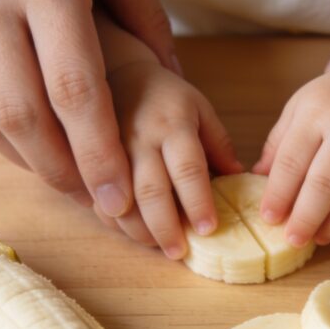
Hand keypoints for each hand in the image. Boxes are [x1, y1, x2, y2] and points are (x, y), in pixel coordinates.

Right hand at [0, 0, 177, 215]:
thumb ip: (145, 17)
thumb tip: (173, 83)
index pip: (74, 87)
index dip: (97, 152)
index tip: (117, 198)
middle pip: (23, 113)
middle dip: (64, 172)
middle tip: (96, 203)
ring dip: (28, 160)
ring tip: (68, 180)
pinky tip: (30, 146)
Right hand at [103, 61, 241, 258]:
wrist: (118, 76)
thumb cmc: (166, 100)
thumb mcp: (200, 110)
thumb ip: (219, 143)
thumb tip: (239, 177)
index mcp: (173, 125)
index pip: (188, 168)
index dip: (198, 202)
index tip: (208, 229)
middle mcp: (141, 139)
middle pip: (151, 190)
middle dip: (166, 226)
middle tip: (180, 252)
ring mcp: (111, 152)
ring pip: (121, 199)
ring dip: (139, 230)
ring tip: (159, 247)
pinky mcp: (91, 161)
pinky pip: (98, 198)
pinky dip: (115, 220)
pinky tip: (133, 232)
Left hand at [252, 64, 329, 246]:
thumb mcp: (298, 109)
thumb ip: (278, 144)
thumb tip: (257, 179)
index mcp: (318, 114)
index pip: (292, 162)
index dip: (278, 195)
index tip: (269, 218)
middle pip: (325, 185)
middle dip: (305, 219)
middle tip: (292, 239)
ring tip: (318, 238)